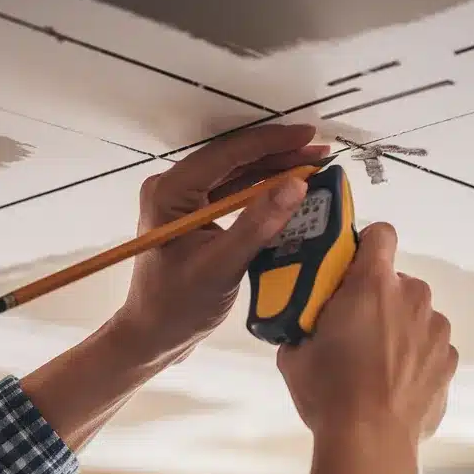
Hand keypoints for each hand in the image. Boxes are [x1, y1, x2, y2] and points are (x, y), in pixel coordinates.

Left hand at [114, 124, 327, 357]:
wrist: (154, 337)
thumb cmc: (178, 306)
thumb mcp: (222, 265)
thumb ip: (258, 224)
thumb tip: (297, 185)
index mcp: (170, 191)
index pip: (227, 154)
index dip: (271, 142)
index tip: (309, 136)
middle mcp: (173, 188)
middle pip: (233, 160)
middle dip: (278, 154)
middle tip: (320, 151)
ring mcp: (184, 202)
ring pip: (235, 175)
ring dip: (273, 170)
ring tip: (312, 165)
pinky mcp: (195, 218)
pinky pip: (232, 194)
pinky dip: (261, 191)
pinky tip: (289, 190)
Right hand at [277, 223, 457, 473]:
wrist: (370, 441)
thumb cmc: (329, 391)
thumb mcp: (294, 354)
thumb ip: (303, 326)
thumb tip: (304, 327)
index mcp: (372, 284)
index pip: (381, 234)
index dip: (367, 246)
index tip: (352, 268)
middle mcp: (413, 297)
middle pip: (398, 281)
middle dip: (379, 298)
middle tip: (355, 329)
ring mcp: (437, 330)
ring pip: (418, 315)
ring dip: (401, 328)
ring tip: (378, 364)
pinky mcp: (450, 362)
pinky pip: (432, 348)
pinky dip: (418, 359)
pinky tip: (396, 385)